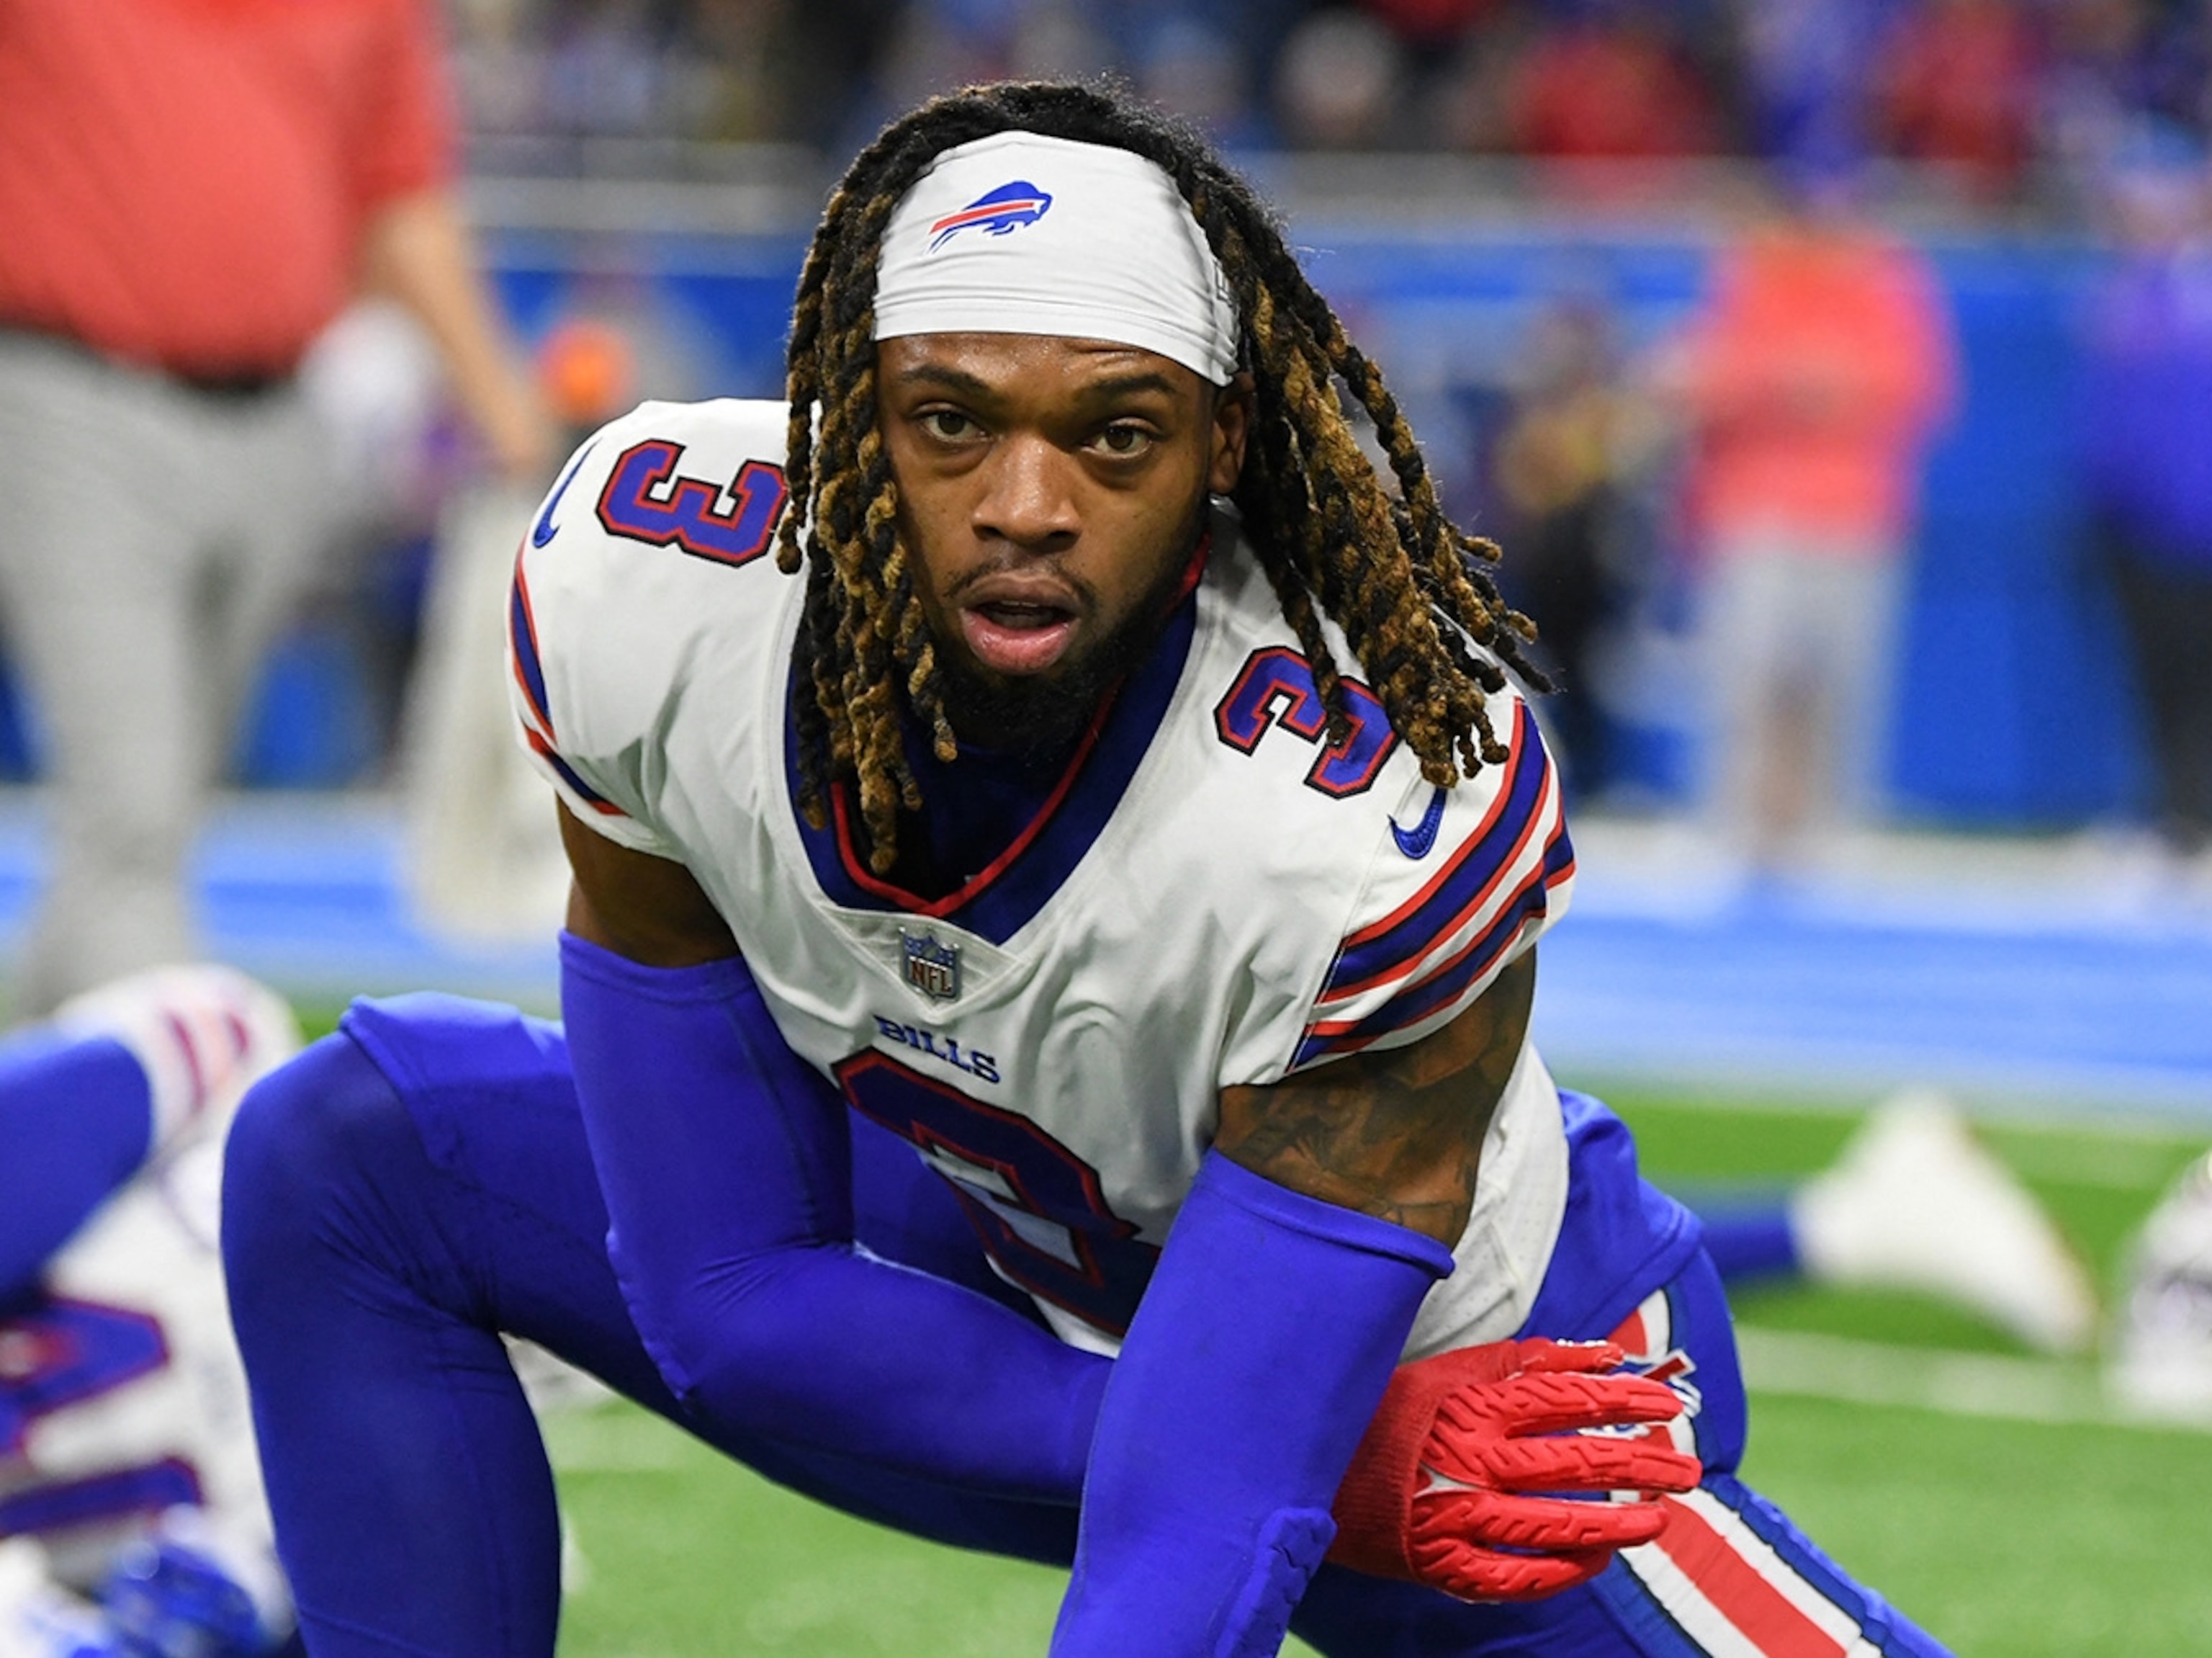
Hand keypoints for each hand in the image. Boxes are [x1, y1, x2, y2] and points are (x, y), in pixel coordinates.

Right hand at [1331, 1337, 1700, 1601]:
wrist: (1308, 1466)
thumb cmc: (1387, 1410)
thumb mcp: (1448, 1370)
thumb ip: (1524, 1361)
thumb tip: (1602, 1354)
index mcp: (1471, 1404)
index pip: (1567, 1398)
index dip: (1624, 1400)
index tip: (1668, 1405)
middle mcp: (1469, 1459)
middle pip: (1575, 1462)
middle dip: (1641, 1466)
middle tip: (1690, 1469)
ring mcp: (1457, 1516)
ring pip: (1555, 1525)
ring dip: (1615, 1525)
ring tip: (1658, 1522)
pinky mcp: (1440, 1562)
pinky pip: (1513, 1577)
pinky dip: (1558, 1572)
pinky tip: (1592, 1562)